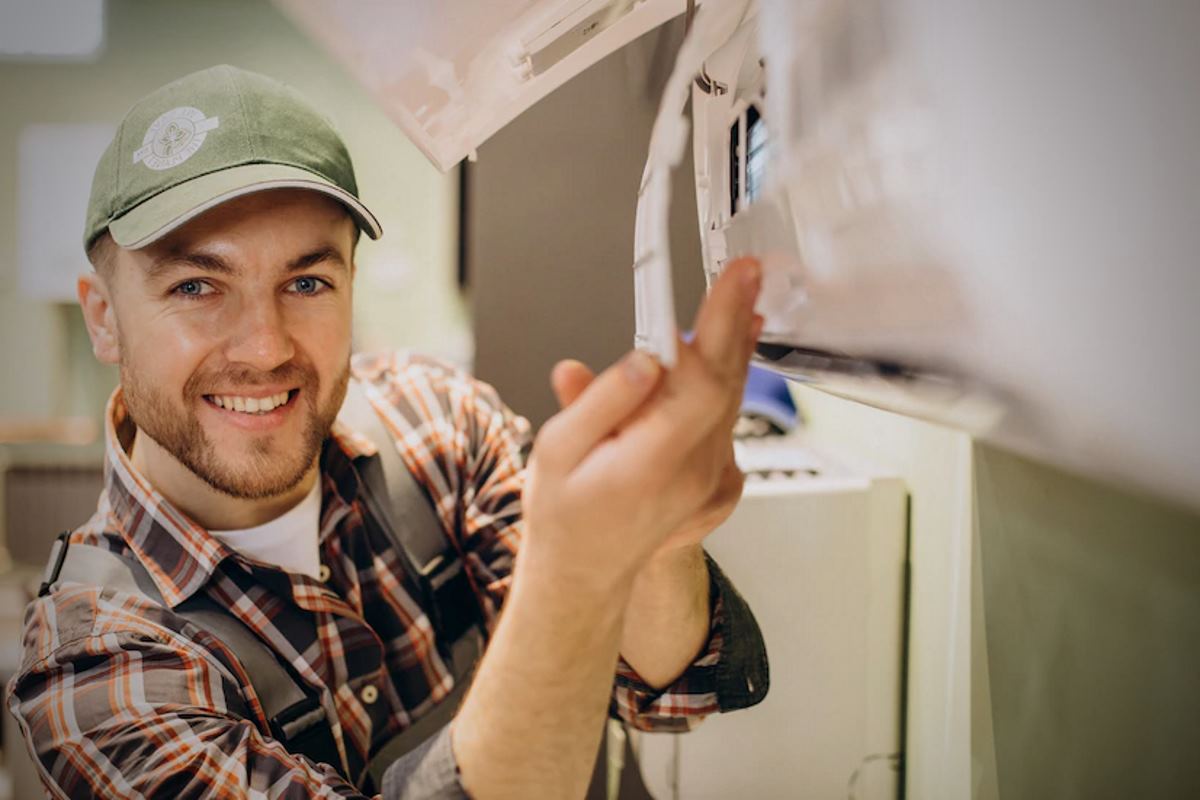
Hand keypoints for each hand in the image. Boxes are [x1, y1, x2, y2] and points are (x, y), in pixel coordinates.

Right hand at [521, 258, 762, 593]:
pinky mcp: (716, 481)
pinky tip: (722, 358)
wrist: (584, 571)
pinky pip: (727, 421)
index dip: (720, 325)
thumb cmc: (564, 512)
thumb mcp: (558, 451)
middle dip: (736, 320)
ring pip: (732, 400)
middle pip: (727, 382)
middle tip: (746, 274)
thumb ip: (601, 401)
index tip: (734, 281)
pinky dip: (727, 383)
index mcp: (651, 462)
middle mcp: (692, 472)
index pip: (701, 380)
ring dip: (734, 348)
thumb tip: (644, 361)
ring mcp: (710, 479)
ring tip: (739, 302)